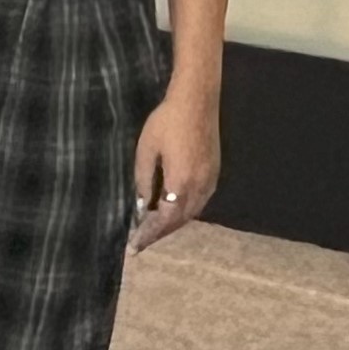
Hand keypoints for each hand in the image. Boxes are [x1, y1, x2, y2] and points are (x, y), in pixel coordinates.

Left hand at [129, 93, 220, 253]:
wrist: (196, 102)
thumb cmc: (166, 123)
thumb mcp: (146, 152)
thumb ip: (143, 181)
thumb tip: (142, 206)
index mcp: (181, 183)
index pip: (164, 220)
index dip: (149, 235)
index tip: (134, 247)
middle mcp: (200, 187)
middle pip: (179, 220)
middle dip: (159, 233)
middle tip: (140, 242)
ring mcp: (210, 180)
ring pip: (191, 212)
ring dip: (172, 224)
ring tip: (152, 229)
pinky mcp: (214, 173)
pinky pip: (199, 201)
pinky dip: (183, 211)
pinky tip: (170, 210)